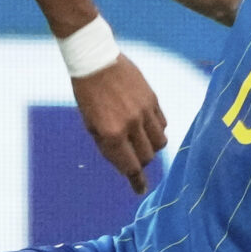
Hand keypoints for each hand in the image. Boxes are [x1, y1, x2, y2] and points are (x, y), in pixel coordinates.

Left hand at [71, 55, 167, 192]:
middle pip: (146, 157)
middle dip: (140, 162)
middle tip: (133, 158)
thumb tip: (125, 164)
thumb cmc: (87, 95)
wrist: (96, 61)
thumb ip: (108, 145)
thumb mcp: (90, 124)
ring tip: (140, 141)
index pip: (130, 166)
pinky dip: (156, 130)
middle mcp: (131, 125)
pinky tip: (146, 125)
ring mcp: (144, 111)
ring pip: (160, 143)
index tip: (140, 190)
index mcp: (111, 134)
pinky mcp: (153, 100)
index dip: (136, 182)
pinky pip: (163, 124)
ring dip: (151, 148)